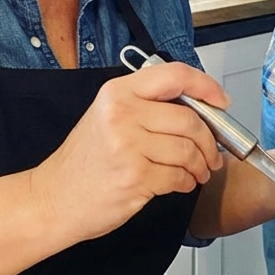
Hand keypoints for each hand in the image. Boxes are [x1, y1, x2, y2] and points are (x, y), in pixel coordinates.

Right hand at [32, 62, 227, 241]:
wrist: (54, 199)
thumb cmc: (84, 162)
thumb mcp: (108, 117)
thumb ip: (148, 106)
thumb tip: (200, 107)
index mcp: (117, 93)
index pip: (175, 75)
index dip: (206, 86)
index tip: (221, 101)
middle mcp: (122, 114)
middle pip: (190, 119)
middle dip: (210, 141)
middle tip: (213, 154)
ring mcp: (128, 146)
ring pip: (188, 150)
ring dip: (201, 165)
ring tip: (197, 171)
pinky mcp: (135, 177)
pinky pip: (179, 176)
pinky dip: (186, 182)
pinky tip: (179, 183)